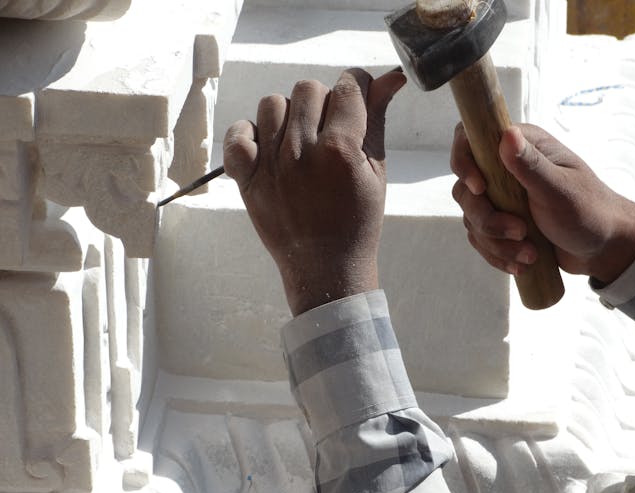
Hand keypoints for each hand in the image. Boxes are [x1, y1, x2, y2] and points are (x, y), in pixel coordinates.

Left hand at [223, 68, 405, 314]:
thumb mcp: (376, 172)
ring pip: (273, 104)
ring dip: (290, 115)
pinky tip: (268, 148)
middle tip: (330, 128)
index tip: (357, 94)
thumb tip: (390, 77)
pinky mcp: (247, 179)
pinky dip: (250, 133)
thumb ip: (377, 121)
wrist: (325, 267)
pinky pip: (238, 133)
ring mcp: (270, 166)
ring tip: (300, 140)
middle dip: (324, 101)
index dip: (356, 84)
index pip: (347, 88)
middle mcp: (302, 153)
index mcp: (340, 151)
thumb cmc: (358, 221)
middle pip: (308, 89)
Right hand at [451, 123, 634, 283]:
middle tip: (520, 232)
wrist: (602, 249)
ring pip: (472, 219)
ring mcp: (500, 198)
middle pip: (466, 190)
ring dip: (496, 242)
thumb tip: (507, 134)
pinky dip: (497, 255)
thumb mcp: (560, 189)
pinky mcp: (500, 223)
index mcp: (521, 146)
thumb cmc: (589, 211)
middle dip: (487, 219)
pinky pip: (480, 239)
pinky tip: (521, 264)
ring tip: (529, 254)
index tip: (480, 189)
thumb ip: (531, 164)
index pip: (471, 139)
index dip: (464, 163)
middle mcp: (505, 168)